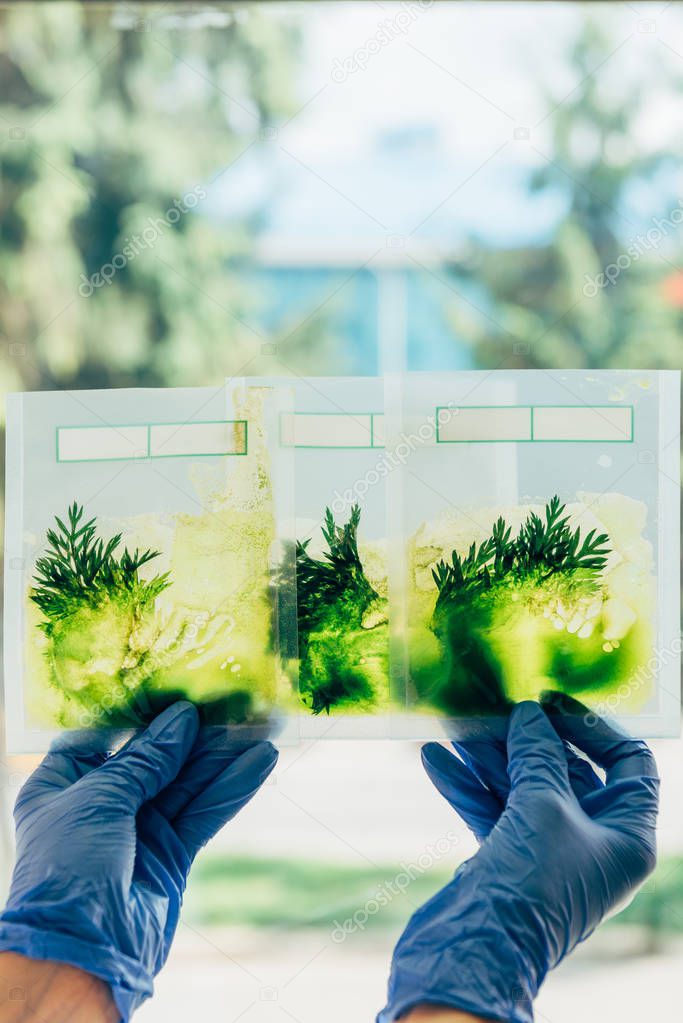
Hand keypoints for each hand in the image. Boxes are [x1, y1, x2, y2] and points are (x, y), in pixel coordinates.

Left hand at [0, 703, 277, 1021]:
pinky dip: (232, 789)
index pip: (101, 739)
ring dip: (223, 756)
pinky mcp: (170, 855)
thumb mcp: (101, 799)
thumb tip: (183, 718)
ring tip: (262, 725)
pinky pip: (203, 813)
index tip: (172, 689)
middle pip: (154, 759)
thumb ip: (146, 759)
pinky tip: (260, 762)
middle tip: (233, 702)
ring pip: (186, 783)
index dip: (135, 716)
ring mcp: (138, 831)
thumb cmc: (69, 867)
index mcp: (61, 787)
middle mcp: (100, 805)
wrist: (82, 954)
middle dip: (193, 734)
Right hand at [378, 696, 658, 1022]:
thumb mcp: (543, 804)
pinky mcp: (509, 860)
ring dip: (489, 757)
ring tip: (455, 725)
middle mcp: (592, 842)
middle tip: (495, 709)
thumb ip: (538, 752)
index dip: (594, 728)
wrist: (478, 953)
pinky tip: (435, 759)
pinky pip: (493, 810)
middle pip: (566, 772)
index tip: (550, 703)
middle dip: (527, 739)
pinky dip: (467, 785)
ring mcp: (548, 852)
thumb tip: (529, 714)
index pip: (630, 764)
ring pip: (523, 788)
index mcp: (626, 834)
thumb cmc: (531, 883)